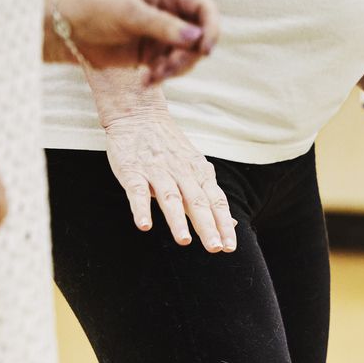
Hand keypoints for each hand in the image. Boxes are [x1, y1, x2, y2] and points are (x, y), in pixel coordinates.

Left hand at [45, 0, 218, 85]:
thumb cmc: (97, 10)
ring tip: (152, 77)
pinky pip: (169, 69)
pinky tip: (145, 82)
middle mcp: (169, 13)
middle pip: (199, 37)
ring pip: (186, 56)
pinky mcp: (150, 55)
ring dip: (174, 70)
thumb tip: (197, 37)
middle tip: (167, 69)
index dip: (212, 27)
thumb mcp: (130, 14)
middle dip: (187, 56)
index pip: (204, 8)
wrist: (67, 31)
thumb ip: (163, 26)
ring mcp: (161, 35)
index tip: (205, 49)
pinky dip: (162, 77)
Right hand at [99, 107, 236, 251]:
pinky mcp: (132, 170)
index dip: (223, 223)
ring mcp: (157, 171)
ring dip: (178, 220)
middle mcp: (181, 172)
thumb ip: (209, 197)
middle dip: (207, 225)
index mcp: (199, 173)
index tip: (230, 246)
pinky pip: (138, 191)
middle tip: (215, 247)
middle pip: (197, 201)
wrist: (139, 114)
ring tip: (184, 240)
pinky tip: (144, 225)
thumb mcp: (195, 167)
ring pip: (170, 197)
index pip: (215, 201)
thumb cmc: (169, 147)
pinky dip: (141, 208)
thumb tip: (231, 224)